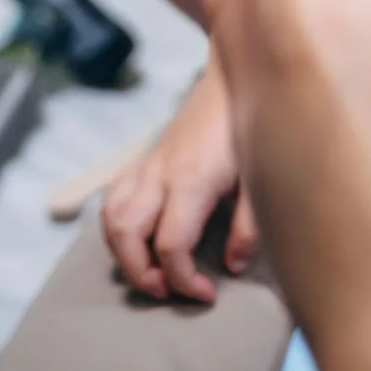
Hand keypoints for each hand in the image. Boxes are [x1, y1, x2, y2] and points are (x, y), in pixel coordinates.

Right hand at [100, 65, 253, 301]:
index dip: (183, 279)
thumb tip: (233, 266)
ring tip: (151, 272)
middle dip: (139, 274)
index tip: (205, 293)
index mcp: (191, 181)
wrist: (231, 76)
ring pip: (110, 218)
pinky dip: (116, 225)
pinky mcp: (145, 161)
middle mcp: (160, 175)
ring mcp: (148, 166)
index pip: (170, 245)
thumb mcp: (260, 177)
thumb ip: (249, 226)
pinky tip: (140, 237)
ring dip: (122, 253)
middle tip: (168, 292)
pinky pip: (113, 197)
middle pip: (126, 235)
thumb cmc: (249, 125)